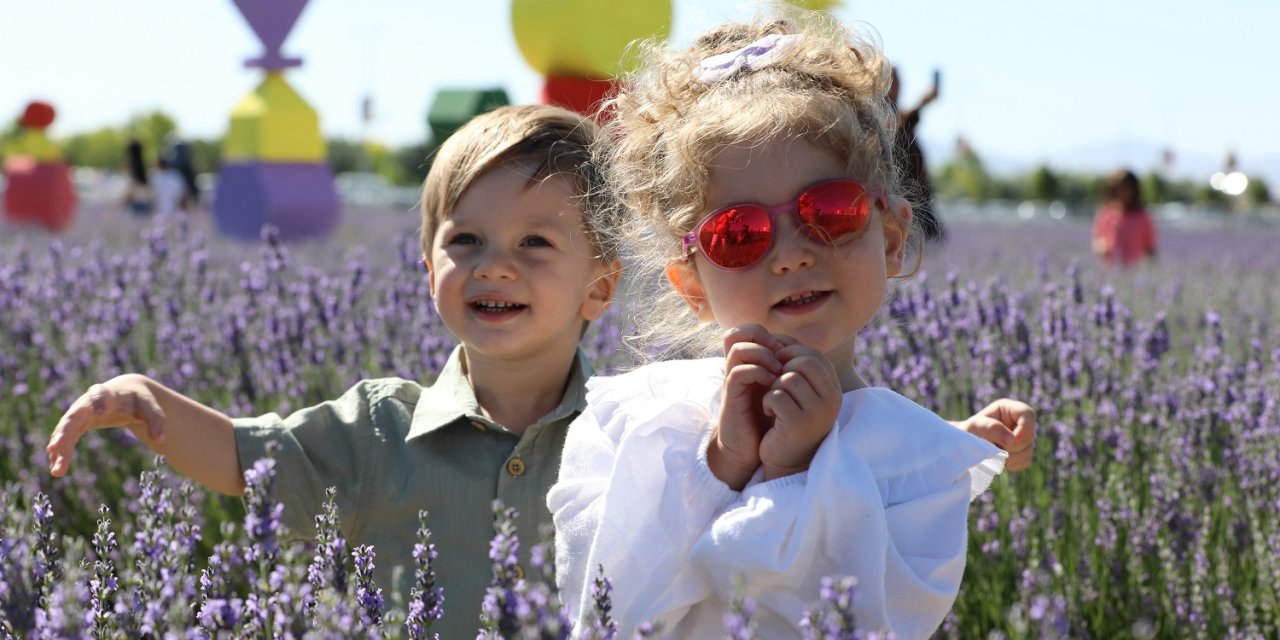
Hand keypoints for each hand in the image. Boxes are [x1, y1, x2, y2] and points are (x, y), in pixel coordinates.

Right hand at [47, 374, 166, 476]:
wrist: (124, 393)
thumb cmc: (138, 400)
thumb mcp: (149, 406)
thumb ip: (156, 420)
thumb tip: (160, 441)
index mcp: (108, 394)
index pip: (100, 394)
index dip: (99, 402)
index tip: (99, 412)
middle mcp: (87, 403)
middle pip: (73, 416)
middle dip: (65, 432)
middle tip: (55, 447)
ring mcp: (79, 414)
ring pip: (65, 431)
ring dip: (59, 449)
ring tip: (56, 471)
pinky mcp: (76, 425)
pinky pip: (65, 439)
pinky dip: (60, 452)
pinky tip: (56, 467)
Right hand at [707, 325, 787, 489]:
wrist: (750, 449)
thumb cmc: (769, 420)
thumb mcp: (781, 392)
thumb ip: (788, 372)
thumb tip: (807, 354)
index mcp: (749, 365)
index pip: (749, 331)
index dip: (769, 333)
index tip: (789, 350)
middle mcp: (738, 368)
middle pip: (737, 333)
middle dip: (761, 336)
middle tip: (780, 352)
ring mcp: (733, 381)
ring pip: (737, 349)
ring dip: (762, 354)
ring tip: (779, 370)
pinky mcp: (731, 396)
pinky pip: (738, 373)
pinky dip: (757, 373)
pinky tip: (772, 384)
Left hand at [757, 342, 841, 480]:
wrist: (787, 460)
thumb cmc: (791, 419)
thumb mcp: (800, 392)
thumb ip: (796, 366)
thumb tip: (777, 338)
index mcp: (834, 389)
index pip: (814, 355)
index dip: (791, 354)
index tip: (777, 366)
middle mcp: (831, 400)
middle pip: (803, 362)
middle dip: (782, 369)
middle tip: (775, 384)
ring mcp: (817, 413)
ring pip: (788, 378)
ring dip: (773, 388)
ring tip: (775, 402)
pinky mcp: (798, 424)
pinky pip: (776, 396)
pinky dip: (768, 402)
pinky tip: (771, 414)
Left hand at [952, 398, 1036, 471]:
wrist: (964, 445)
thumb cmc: (968, 431)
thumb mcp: (975, 426)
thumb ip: (992, 428)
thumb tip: (1012, 440)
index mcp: (1010, 409)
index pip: (1028, 414)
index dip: (1024, 429)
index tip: (1009, 442)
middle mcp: (1020, 422)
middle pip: (1029, 437)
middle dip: (1012, 447)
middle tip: (993, 447)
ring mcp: (1023, 438)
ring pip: (1028, 451)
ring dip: (1010, 457)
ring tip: (993, 451)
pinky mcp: (1023, 452)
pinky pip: (1025, 462)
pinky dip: (1011, 464)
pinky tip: (999, 458)